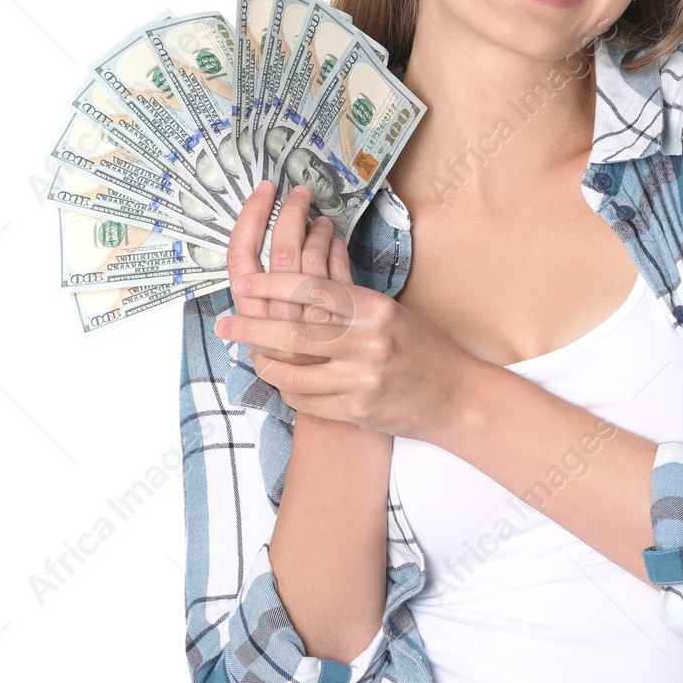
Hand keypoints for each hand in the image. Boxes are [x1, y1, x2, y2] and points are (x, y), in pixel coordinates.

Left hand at [213, 258, 482, 445]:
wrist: (456, 397)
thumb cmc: (423, 348)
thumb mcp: (390, 311)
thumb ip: (348, 298)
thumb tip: (305, 271)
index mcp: (375, 309)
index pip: (312, 291)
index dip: (272, 286)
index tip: (245, 285)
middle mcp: (368, 343)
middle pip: (293, 334)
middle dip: (251, 329)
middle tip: (226, 324)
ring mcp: (361, 380)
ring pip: (292, 373)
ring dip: (263, 364)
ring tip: (249, 354)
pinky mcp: (357, 411)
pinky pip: (306, 401)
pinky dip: (287, 390)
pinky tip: (282, 381)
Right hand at [218, 180, 340, 369]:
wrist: (333, 406)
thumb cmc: (297, 365)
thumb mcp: (270, 330)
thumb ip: (269, 295)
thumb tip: (273, 245)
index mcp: (251, 313)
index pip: (241, 255)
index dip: (250, 218)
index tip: (263, 191)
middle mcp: (277, 315)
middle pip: (281, 249)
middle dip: (290, 213)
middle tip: (298, 192)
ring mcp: (311, 317)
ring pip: (313, 256)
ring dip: (317, 230)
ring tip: (320, 220)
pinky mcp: (342, 322)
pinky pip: (339, 271)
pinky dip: (337, 249)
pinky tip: (335, 240)